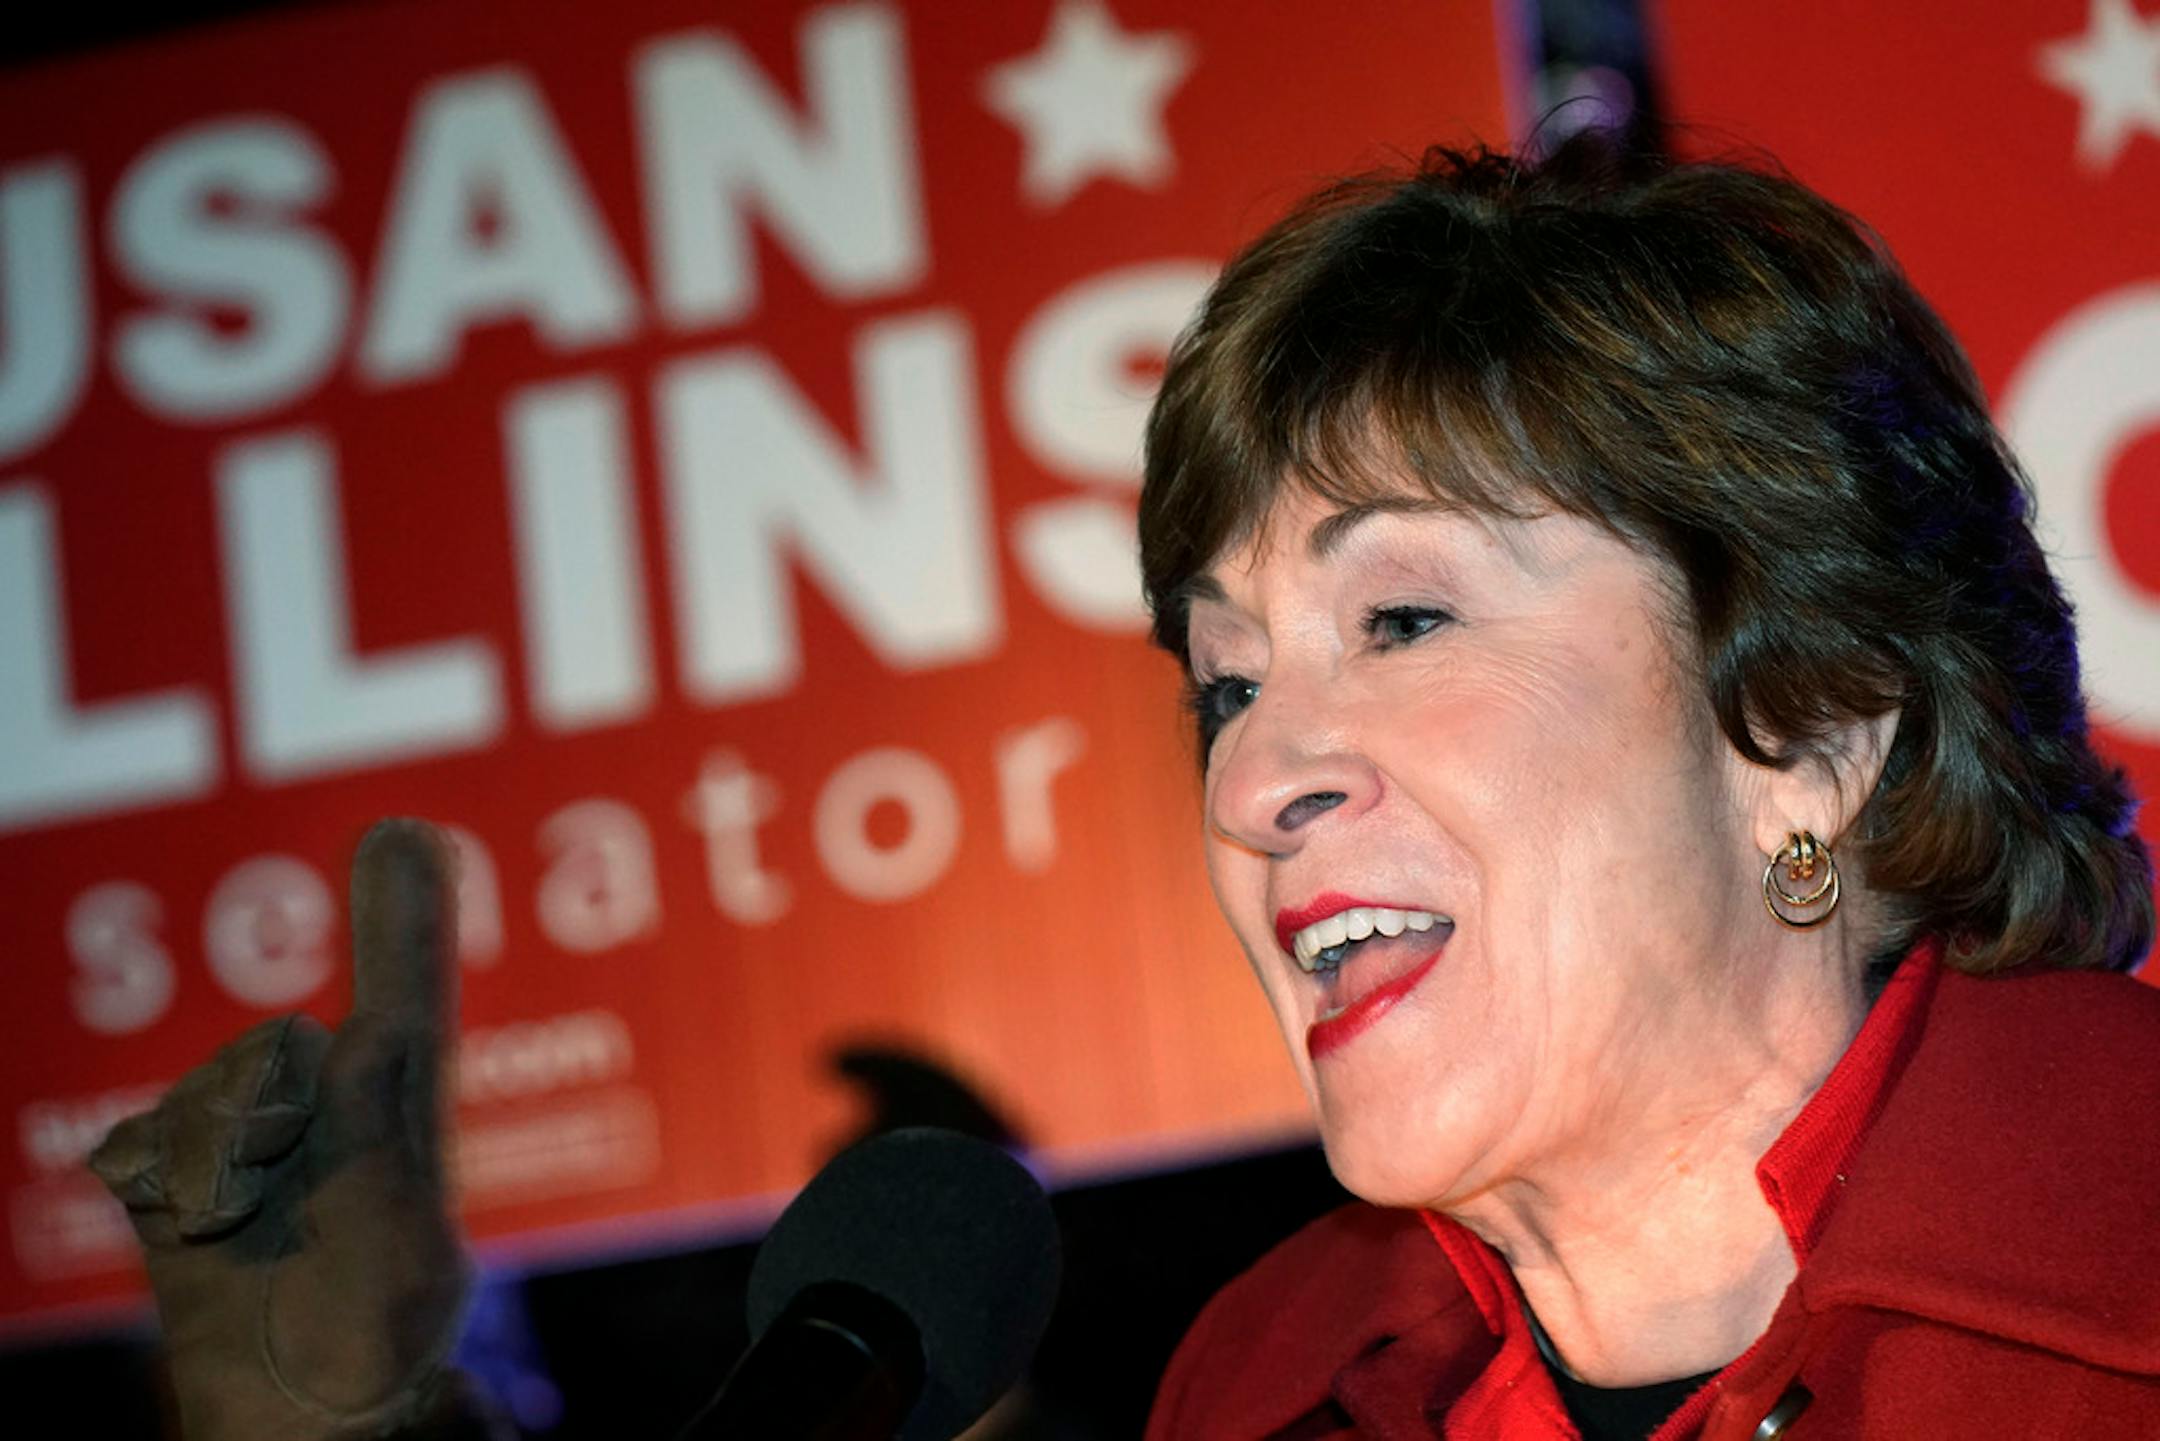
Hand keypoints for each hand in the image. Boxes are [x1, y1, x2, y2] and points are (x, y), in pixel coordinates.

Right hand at [90, 819, 471, 1439]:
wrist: (295, 1413)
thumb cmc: (370, 1337)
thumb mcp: (398, 1237)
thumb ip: (378, 1128)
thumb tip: (373, 1023)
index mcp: (398, 1115)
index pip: (405, 1002)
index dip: (401, 920)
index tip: (405, 832)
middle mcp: (323, 1106)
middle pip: (284, 1047)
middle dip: (274, 1112)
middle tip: (278, 1188)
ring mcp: (240, 1132)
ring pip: (218, 1088)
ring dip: (229, 1164)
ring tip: (250, 1235)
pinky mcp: (167, 1165)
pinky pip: (154, 1139)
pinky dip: (178, 1189)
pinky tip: (208, 1238)